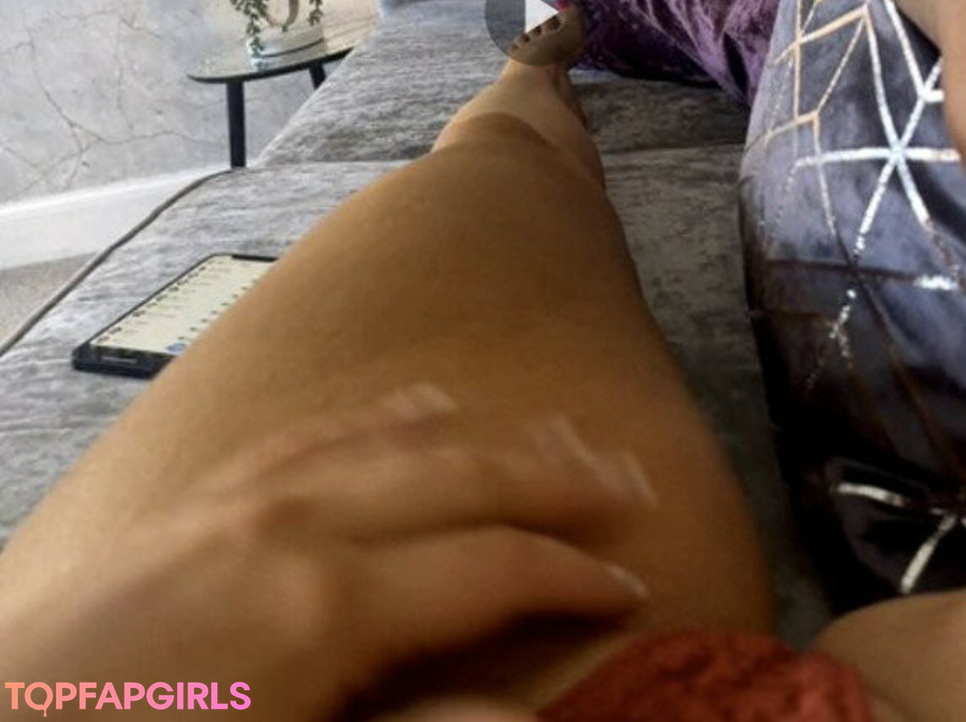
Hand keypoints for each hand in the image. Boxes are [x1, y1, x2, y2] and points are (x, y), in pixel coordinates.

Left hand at [0, 387, 653, 719]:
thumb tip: (529, 713)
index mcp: (330, 602)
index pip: (488, 564)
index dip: (568, 570)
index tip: (631, 577)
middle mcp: (297, 522)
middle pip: (457, 474)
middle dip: (549, 472)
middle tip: (624, 473)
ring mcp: (246, 495)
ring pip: (396, 436)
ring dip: (484, 432)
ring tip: (548, 427)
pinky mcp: (202, 496)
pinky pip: (318, 430)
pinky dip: (384, 414)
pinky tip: (413, 406)